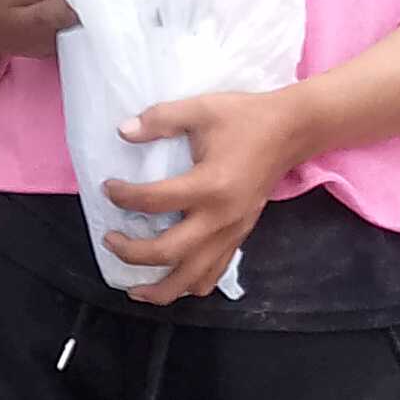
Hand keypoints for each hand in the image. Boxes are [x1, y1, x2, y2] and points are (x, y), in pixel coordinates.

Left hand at [102, 88, 309, 302]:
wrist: (291, 132)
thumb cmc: (246, 118)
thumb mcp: (201, 108)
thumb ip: (161, 119)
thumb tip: (123, 131)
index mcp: (210, 185)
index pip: (154, 200)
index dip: (124, 196)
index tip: (109, 188)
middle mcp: (220, 217)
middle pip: (167, 253)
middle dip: (132, 254)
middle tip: (109, 240)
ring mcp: (232, 232)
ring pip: (192, 278)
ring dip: (160, 290)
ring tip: (134, 290)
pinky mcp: (239, 237)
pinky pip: (214, 274)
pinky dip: (190, 285)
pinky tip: (171, 282)